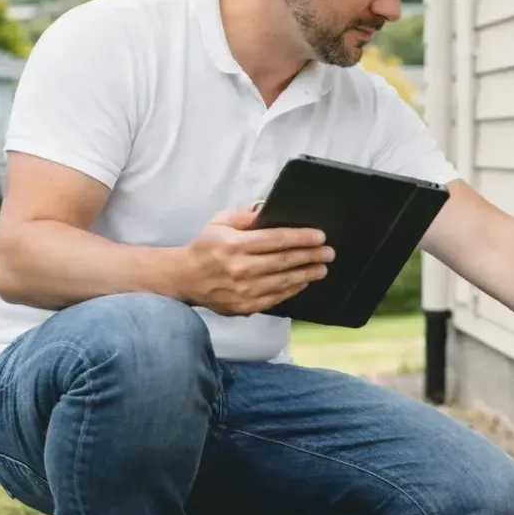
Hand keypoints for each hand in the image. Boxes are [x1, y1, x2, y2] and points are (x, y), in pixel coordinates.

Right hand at [176, 205, 333, 315]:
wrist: (184, 278)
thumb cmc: (205, 246)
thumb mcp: (219, 222)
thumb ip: (244, 215)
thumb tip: (267, 208)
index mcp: (235, 244)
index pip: (276, 240)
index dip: (301, 238)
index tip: (320, 236)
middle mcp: (241, 268)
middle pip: (284, 261)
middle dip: (310, 256)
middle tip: (329, 253)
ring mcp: (243, 290)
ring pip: (283, 282)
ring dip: (306, 274)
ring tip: (322, 268)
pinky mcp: (245, 306)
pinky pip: (275, 298)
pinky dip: (292, 290)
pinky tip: (303, 282)